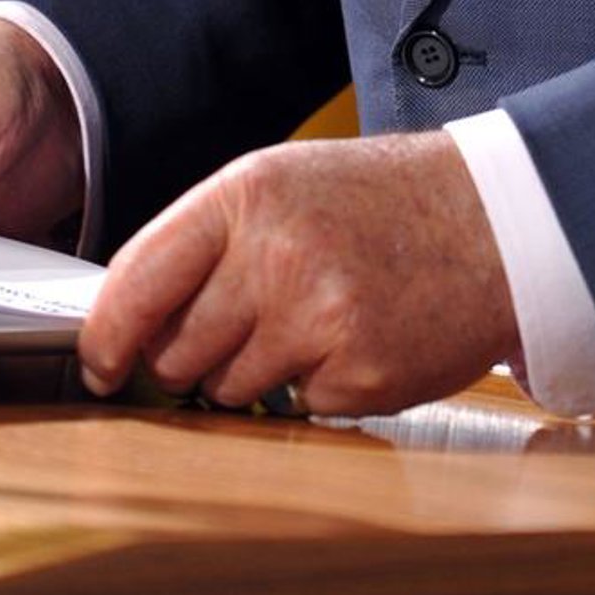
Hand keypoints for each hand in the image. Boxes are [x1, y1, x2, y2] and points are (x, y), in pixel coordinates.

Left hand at [78, 134, 518, 415]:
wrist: (494, 220)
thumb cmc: (381, 201)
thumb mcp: (286, 185)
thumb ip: (208, 243)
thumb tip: (129, 324)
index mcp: (248, 196)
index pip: (137, 282)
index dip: (105, 338)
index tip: (100, 366)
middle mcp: (276, 256)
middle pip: (175, 354)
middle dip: (191, 358)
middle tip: (245, 325)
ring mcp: (319, 320)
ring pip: (228, 391)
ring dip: (254, 374)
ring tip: (311, 321)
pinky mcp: (358, 377)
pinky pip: (294, 410)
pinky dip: (314, 388)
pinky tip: (351, 340)